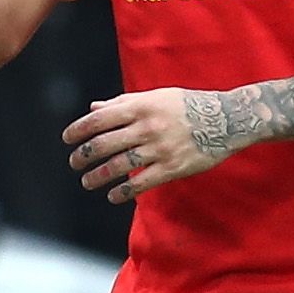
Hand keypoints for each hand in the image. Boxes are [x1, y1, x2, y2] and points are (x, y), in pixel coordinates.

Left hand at [64, 87, 246, 202]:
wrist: (226, 119)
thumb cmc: (186, 105)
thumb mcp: (155, 97)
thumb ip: (123, 103)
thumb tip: (94, 108)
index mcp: (140, 107)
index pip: (100, 119)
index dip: (79, 130)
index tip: (67, 140)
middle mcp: (147, 127)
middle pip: (104, 144)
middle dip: (84, 156)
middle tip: (74, 163)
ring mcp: (159, 149)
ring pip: (119, 166)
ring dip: (98, 176)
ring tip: (87, 181)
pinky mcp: (172, 168)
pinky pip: (141, 183)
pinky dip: (123, 191)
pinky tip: (112, 195)